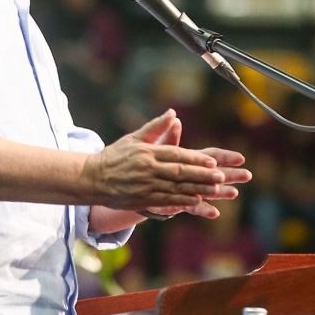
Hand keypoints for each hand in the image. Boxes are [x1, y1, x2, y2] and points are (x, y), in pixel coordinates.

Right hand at [82, 110, 238, 210]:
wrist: (93, 178)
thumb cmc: (115, 156)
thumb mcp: (134, 138)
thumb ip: (156, 127)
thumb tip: (173, 113)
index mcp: (147, 152)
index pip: (176, 154)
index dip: (195, 159)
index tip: (213, 161)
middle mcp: (148, 169)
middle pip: (179, 172)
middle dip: (201, 174)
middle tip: (221, 176)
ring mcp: (145, 185)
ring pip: (176, 187)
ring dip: (197, 189)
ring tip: (215, 189)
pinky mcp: (143, 199)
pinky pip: (166, 200)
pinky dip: (182, 201)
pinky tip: (196, 200)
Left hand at [142, 146, 251, 217]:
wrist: (138, 182)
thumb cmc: (150, 162)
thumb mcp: (158, 148)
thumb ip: (168, 136)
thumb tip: (174, 117)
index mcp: (191, 160)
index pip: (211, 157)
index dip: (225, 157)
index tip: (241, 158)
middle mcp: (193, 175)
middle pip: (215, 174)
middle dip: (231, 175)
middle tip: (247, 175)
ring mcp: (188, 189)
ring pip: (208, 191)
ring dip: (221, 192)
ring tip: (234, 193)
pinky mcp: (180, 202)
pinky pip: (193, 207)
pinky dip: (203, 209)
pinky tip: (214, 213)